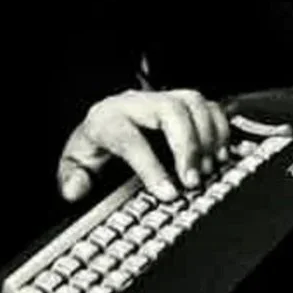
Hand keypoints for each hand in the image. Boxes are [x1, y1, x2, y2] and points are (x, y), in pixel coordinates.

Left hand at [57, 90, 228, 203]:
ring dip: (207, 137)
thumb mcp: (76, 162)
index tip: (168, 193)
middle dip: (187, 147)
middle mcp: (136, 104)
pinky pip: (208, 105)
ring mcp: (162, 100)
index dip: (150, 167)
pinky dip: (219, 129)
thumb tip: (75, 190)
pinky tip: (219, 155)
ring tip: (208, 170)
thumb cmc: (95, 143)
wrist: (105, 120)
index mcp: (108, 119)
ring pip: (192, 102)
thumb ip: (74, 178)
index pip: (130, 138)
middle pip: (169, 110)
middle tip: (193, 181)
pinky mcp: (181, 103)